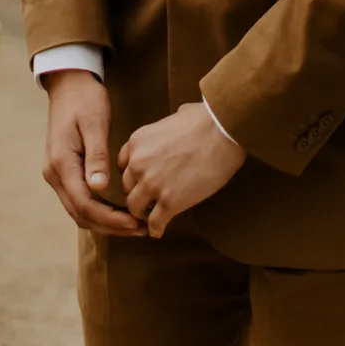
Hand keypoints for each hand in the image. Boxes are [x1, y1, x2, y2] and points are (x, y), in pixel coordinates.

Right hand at [40, 70, 144, 235]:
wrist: (68, 84)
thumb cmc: (85, 100)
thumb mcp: (95, 123)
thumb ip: (96, 156)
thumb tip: (99, 188)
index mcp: (60, 163)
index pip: (85, 204)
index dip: (111, 219)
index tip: (136, 223)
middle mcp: (53, 174)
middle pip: (81, 214)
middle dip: (110, 226)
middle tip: (141, 229)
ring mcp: (55, 174)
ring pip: (79, 211)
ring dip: (105, 222)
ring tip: (134, 224)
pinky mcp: (63, 172)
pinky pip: (79, 200)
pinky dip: (98, 211)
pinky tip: (119, 211)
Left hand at [119, 101, 246, 238]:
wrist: (221, 133)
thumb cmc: (205, 120)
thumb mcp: (177, 114)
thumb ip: (169, 124)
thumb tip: (179, 118)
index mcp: (137, 142)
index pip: (123, 166)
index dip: (133, 175)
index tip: (141, 181)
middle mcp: (138, 164)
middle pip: (127, 188)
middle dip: (137, 194)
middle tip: (148, 200)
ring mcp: (152, 184)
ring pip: (135, 208)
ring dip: (143, 213)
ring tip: (153, 216)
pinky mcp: (169, 202)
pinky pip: (155, 223)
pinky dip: (156, 229)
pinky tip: (160, 230)